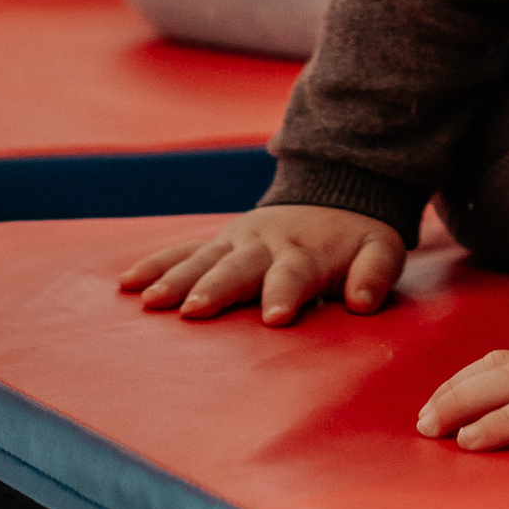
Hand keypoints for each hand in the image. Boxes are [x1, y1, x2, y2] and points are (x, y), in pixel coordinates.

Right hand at [118, 205, 405, 323]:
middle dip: (217, 288)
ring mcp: (237, 241)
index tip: (275, 317)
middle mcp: (266, 244)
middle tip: (194, 310)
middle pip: (238, 268)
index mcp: (306, 252)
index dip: (285, 294)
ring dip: (176, 278)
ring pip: (203, 259)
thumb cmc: (357, 238)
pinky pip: (182, 251)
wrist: (335, 191)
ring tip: (150, 302)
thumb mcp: (382, 251)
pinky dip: (155, 264)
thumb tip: (362, 302)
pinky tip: (126, 282)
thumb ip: (375, 275)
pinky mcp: (218, 242)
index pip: (294, 275)